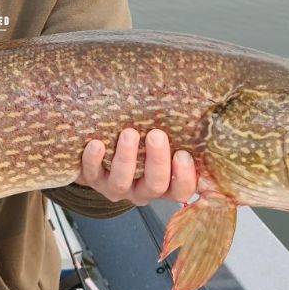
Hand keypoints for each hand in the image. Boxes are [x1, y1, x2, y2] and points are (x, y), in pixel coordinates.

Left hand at [76, 128, 198, 206]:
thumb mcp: (164, 137)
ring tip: (128, 133)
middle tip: (156, 135)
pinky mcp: (93, 180)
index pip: (182, 190)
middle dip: (157, 161)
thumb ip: (179, 130)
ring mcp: (117, 188)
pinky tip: (97, 144)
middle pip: (155, 186)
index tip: (183, 154)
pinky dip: (93, 160)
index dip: (184, 177)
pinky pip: (91, 175)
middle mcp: (143, 190)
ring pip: (122, 182)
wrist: (103, 147)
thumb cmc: (143, 139)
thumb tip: (198, 99)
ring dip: (126, 158)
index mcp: (166, 183)